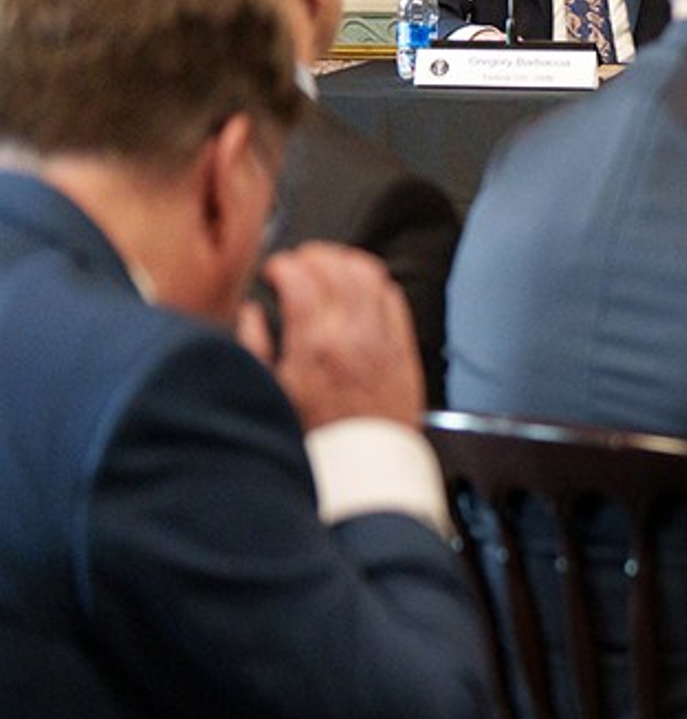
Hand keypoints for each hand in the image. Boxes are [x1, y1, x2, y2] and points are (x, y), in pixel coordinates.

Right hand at [239, 244, 423, 435]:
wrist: (363, 463)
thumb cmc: (317, 435)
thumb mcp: (269, 392)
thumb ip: (254, 345)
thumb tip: (251, 313)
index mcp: (313, 344)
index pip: (300, 277)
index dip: (282, 264)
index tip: (274, 271)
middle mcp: (351, 334)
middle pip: (335, 266)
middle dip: (312, 255)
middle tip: (298, 262)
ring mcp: (382, 337)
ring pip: (369, 273)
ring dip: (345, 261)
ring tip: (327, 265)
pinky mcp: (404, 345)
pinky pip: (394, 296)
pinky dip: (376, 281)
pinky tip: (361, 285)